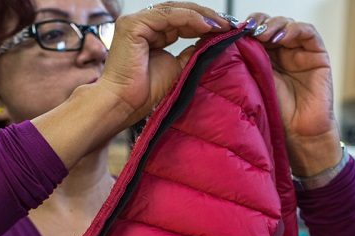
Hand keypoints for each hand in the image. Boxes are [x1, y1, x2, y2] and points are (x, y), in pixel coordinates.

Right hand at [95, 2, 230, 125]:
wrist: (124, 104)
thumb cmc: (144, 92)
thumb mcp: (178, 67)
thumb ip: (191, 52)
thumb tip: (212, 40)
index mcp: (150, 33)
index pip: (181, 20)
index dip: (204, 22)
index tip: (227, 30)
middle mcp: (142, 24)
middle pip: (179, 12)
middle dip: (206, 17)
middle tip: (229, 25)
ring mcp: (136, 22)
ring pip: (175, 11)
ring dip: (202, 16)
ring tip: (222, 25)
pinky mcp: (133, 25)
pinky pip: (167, 16)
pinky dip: (190, 19)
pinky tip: (207, 26)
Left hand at [245, 13, 341, 176]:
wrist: (299, 135)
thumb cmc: (275, 115)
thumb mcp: (251, 85)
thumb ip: (242, 63)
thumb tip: (221, 41)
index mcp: (262, 58)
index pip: (253, 32)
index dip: (242, 28)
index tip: (230, 30)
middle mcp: (281, 52)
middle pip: (268, 24)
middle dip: (257, 23)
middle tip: (246, 29)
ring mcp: (299, 52)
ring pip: (286, 25)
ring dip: (273, 25)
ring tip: (262, 34)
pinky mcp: (317, 54)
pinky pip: (308, 33)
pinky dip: (294, 30)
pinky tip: (280, 37)